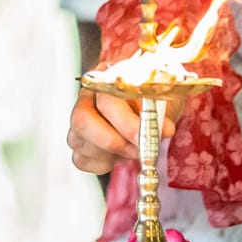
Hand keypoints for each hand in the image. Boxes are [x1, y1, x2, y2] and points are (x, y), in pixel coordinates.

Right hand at [67, 90, 181, 173]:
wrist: (149, 109)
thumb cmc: (153, 99)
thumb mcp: (162, 98)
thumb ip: (161, 111)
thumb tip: (164, 129)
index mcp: (104, 78)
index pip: (105, 100)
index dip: (126, 122)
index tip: (148, 136)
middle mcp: (85, 97)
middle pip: (82, 120)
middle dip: (112, 141)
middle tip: (140, 150)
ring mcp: (78, 122)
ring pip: (82, 144)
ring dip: (114, 153)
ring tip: (136, 147)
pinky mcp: (79, 145)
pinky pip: (84, 161)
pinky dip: (105, 163)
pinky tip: (121, 153)